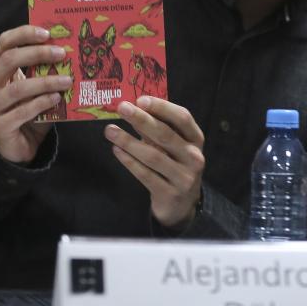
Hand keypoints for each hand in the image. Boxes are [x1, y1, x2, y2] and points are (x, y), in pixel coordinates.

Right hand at [0, 25, 72, 163]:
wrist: (23, 143)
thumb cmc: (32, 108)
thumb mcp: (38, 85)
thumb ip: (46, 69)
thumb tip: (72, 49)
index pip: (4, 43)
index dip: (24, 34)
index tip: (48, 33)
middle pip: (8, 61)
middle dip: (37, 54)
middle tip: (62, 54)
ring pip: (16, 89)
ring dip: (45, 82)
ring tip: (67, 80)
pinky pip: (20, 112)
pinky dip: (41, 103)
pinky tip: (57, 99)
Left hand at [105, 96, 204, 228]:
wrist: (182, 205)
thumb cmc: (175, 166)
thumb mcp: (175, 147)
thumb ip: (160, 129)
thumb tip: (136, 108)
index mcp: (196, 139)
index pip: (183, 118)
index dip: (162, 107)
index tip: (140, 99)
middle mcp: (194, 156)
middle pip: (166, 134)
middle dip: (141, 119)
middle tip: (122, 108)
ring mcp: (183, 177)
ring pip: (153, 155)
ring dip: (129, 141)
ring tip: (110, 130)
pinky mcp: (169, 193)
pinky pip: (145, 175)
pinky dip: (129, 161)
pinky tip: (116, 150)